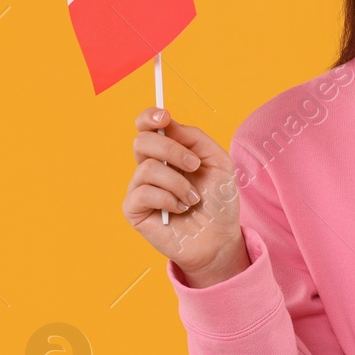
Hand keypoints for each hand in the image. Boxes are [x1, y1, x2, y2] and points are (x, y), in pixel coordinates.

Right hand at [123, 107, 248, 286]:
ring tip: (193, 199)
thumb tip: (169, 124)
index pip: (146, 126)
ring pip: (147, 168)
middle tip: (194, 165)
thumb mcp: (218, 162)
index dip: (149, 116)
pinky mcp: (134, 209)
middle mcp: (150, 166)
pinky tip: (180, 209)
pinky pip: (144, 193)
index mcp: (168, 152)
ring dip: (178, 183)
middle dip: (172, 150)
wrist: (220, 237)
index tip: (164, 117)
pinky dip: (168, 200)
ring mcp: (140, 188)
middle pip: (142, 141)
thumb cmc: (218, 201)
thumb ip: (195, 138)